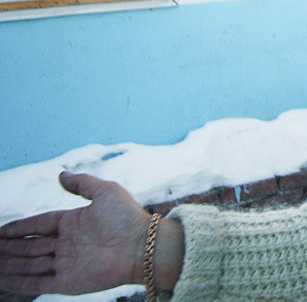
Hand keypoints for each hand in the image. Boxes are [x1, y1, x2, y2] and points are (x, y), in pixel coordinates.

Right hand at [0, 171, 148, 294]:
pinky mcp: (68, 282)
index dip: (18, 228)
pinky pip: (37, 283)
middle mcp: (68, 243)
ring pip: (30, 265)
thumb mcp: (105, 191)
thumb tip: (61, 175)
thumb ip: (82, 183)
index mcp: (74, 222)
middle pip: (30, 247)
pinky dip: (18, 283)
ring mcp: (67, 263)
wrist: (142, 246)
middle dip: (9, 248)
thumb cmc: (127, 217)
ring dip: (9, 265)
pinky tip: (2, 280)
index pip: (39, 225)